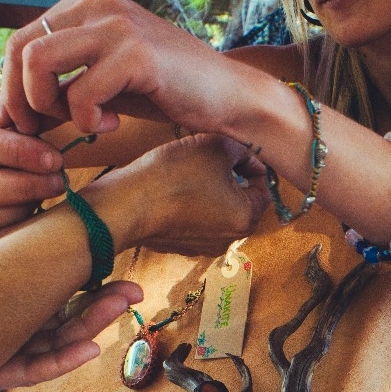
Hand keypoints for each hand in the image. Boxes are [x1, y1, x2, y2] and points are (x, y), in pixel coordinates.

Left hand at [0, 0, 233, 135]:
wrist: (228, 96)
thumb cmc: (165, 89)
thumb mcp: (103, 79)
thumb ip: (61, 82)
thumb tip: (8, 111)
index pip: (19, 39)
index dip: (13, 88)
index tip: (29, 123)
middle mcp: (97, 0)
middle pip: (20, 49)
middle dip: (21, 100)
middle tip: (43, 130)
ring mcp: (117, 24)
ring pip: (37, 62)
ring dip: (48, 104)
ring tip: (83, 121)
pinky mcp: (136, 54)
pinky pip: (80, 92)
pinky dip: (88, 119)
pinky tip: (112, 124)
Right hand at [0, 108, 64, 234]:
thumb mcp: (0, 123)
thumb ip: (18, 129)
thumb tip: (47, 153)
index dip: (20, 153)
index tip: (55, 160)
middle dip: (23, 186)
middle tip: (58, 181)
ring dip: (18, 209)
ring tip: (48, 195)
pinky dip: (8, 225)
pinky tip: (32, 212)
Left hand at [0, 234, 142, 390]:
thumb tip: (39, 229)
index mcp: (0, 292)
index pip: (54, 285)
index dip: (88, 278)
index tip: (118, 267)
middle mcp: (4, 321)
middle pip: (64, 316)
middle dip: (101, 305)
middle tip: (133, 292)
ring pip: (54, 342)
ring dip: (90, 328)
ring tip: (120, 309)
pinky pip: (30, 369)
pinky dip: (60, 361)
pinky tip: (89, 349)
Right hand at [96, 133, 270, 255]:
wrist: (126, 204)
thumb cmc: (173, 176)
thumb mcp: (217, 146)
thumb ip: (243, 149)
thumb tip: (248, 154)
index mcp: (246, 219)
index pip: (264, 186)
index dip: (252, 163)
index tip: (235, 150)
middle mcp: (229, 239)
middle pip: (241, 199)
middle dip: (230, 175)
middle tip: (211, 156)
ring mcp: (203, 245)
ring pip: (217, 208)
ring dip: (209, 188)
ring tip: (190, 169)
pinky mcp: (180, 244)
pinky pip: (194, 218)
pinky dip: (190, 202)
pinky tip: (175, 187)